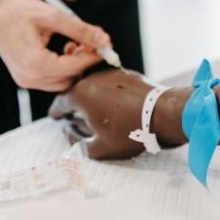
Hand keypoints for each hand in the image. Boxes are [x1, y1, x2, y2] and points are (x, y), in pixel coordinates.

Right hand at [0, 0, 112, 92]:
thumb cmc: (18, 12)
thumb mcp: (53, 16)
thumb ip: (81, 30)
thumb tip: (105, 41)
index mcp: (35, 63)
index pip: (75, 67)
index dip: (93, 56)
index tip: (106, 44)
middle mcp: (29, 78)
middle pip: (70, 78)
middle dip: (84, 61)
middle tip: (89, 41)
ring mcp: (26, 81)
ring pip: (63, 82)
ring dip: (74, 66)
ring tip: (73, 44)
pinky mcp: (25, 78)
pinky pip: (52, 80)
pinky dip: (63, 68)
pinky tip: (64, 50)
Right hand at [49, 66, 176, 158]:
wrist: (163, 113)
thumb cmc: (130, 132)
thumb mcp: (98, 147)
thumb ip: (76, 140)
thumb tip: (68, 130)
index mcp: (81, 94)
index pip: (60, 103)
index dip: (56, 113)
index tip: (55, 118)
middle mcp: (92, 78)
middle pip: (76, 91)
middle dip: (72, 104)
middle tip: (72, 117)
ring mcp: (110, 73)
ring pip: (93, 85)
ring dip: (90, 97)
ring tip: (94, 113)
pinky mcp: (126, 73)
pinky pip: (109, 84)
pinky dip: (106, 93)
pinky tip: (113, 106)